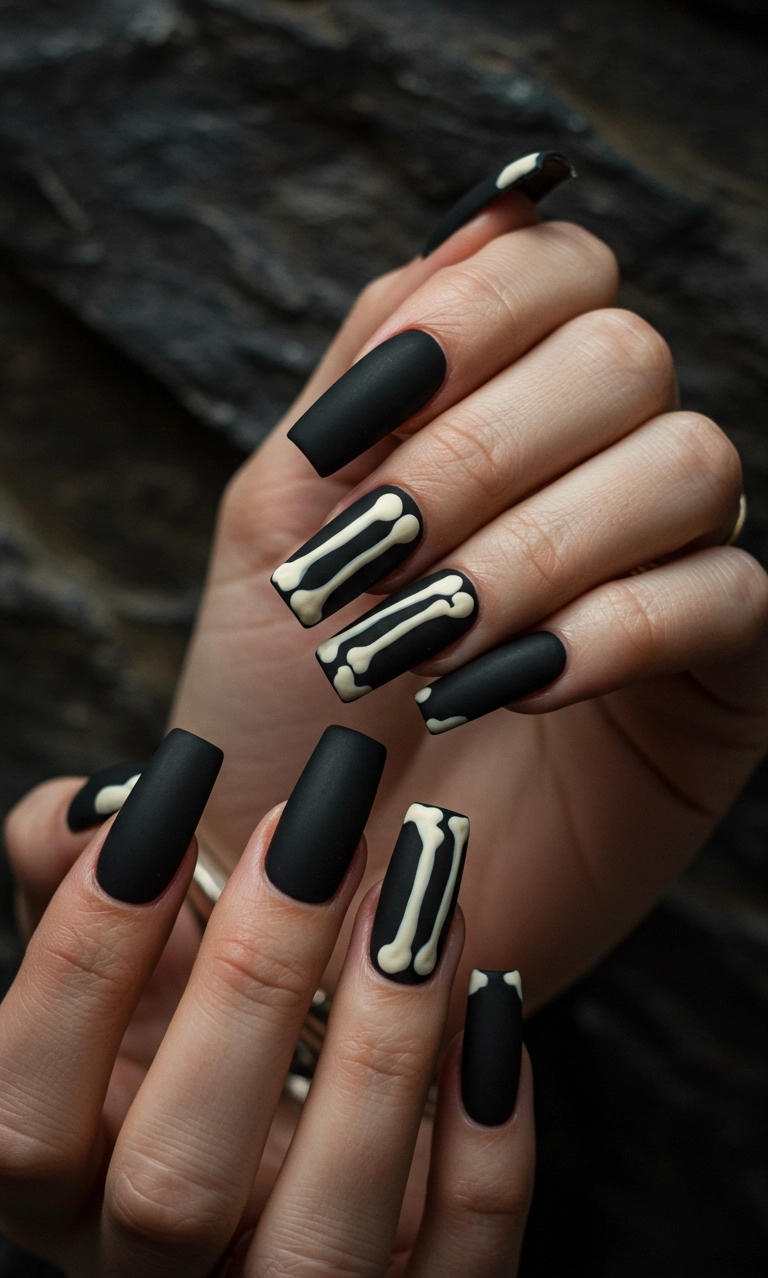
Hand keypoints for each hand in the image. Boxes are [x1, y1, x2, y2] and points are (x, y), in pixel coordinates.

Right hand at [1, 735, 533, 1277]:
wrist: (363, 963)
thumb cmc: (236, 911)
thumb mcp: (140, 885)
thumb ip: (74, 850)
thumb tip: (91, 823)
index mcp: (60, 1168)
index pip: (23, 1113)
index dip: (84, 959)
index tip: (173, 803)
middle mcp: (151, 1269)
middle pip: (168, 1192)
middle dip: (254, 992)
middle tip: (325, 844)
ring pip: (313, 1262)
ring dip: (381, 1073)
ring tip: (422, 921)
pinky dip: (487, 1172)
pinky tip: (492, 1017)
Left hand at [171, 187, 767, 1016]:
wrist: (304, 865)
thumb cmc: (277, 697)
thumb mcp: (284, 511)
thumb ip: (373, 363)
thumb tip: (486, 216)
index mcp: (501, 409)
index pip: (553, 272)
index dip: (462, 326)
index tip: (350, 434)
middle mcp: (599, 467)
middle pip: (623, 357)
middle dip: (480, 458)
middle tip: (377, 564)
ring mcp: (671, 567)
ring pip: (688, 466)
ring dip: (538, 547)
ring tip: (427, 642)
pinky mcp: (719, 681)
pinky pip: (724, 600)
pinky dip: (608, 631)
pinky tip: (507, 686)